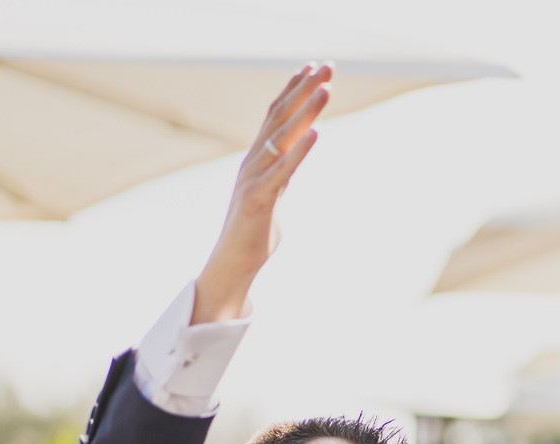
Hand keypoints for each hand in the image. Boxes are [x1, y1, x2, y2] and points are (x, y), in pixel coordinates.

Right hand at [193, 64, 333, 323]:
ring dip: (307, 112)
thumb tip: (292, 163)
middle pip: (281, 117)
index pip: (276, 115)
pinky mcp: (259, 199)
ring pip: (283, 138)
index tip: (312, 67)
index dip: (294, 90)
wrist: (232, 263)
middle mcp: (253, 161)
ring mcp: (254, 178)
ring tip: (326, 90)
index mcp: (257, 159)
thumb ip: (281, 174)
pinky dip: (299, 152)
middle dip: (305, 89)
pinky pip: (282, 171)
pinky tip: (315, 134)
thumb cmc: (254, 231)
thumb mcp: (272, 194)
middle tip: (327, 65)